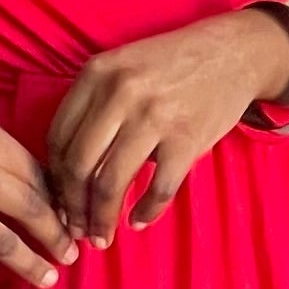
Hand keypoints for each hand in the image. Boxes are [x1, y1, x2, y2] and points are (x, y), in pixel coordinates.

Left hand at [46, 8, 288, 245]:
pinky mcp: (187, 138)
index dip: (54, 179)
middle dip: (73, 207)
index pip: (57, 139)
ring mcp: (155, 116)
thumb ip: (94, 106)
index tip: (60, 201)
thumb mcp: (122, 67)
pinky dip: (146, 212)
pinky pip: (159, 188)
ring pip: (111, 182)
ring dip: (102, 218)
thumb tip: (69, 173)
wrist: (234, 51)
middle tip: (77, 230)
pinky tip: (139, 221)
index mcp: (96, 73)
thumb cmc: (172, 65)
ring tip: (102, 237)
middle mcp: (120, 93)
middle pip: (79, 166)